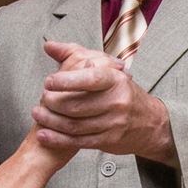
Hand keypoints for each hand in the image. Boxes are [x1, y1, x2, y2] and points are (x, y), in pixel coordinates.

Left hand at [34, 40, 174, 162]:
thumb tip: (49, 45)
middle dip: (54, 103)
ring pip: (75, 125)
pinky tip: (45, 134)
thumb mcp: (107, 70)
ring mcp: (114, 123)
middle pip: (77, 105)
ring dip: (51, 121)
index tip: (48, 81)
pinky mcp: (109, 140)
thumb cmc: (122, 92)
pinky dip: (59, 139)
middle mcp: (117, 102)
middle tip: (41, 99)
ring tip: (37, 114)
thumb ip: (74, 54)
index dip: (66, 81)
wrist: (150, 123)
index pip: (90, 79)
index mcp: (115, 80)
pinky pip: (79, 141)